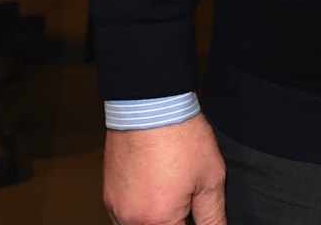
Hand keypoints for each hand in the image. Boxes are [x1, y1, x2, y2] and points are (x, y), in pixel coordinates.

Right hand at [104, 112, 226, 224]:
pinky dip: (140, 213)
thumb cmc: (181, 138)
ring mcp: (115, 207)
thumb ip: (212, 215)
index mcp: (159, 221)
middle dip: (173, 221)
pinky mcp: (108, 194)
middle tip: (187, 206)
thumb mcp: (210, 179)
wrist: (150, 106)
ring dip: (156, 220)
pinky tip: (155, 194)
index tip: (195, 213)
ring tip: (172, 195)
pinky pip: (123, 217)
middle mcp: (131, 219)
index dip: (191, 223)